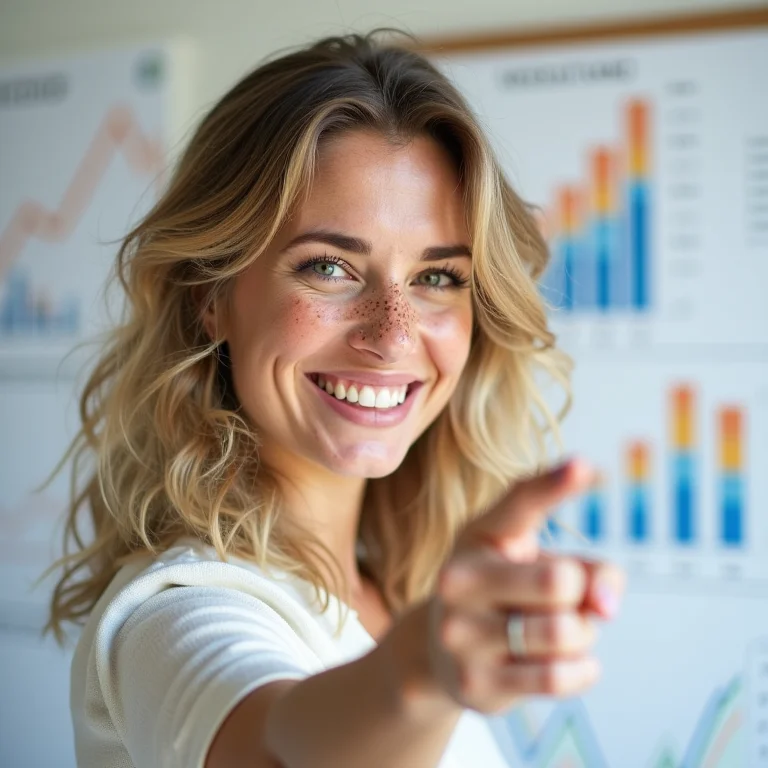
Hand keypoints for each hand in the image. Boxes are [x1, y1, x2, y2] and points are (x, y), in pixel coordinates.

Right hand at [427, 459, 624, 714]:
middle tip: (563, 603)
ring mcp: (462, 633)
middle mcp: (460, 579)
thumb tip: (607, 606)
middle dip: (581, 597)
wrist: (437, 654)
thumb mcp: (539, 565)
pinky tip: (570, 664)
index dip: (554, 484)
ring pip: (565, 633)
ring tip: (561, 636)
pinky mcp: (475, 683)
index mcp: (480, 536)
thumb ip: (590, 570)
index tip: (584, 465)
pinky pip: (559, 677)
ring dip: (583, 637)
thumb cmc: (504, 595)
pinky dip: (582, 670)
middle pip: (561, 581)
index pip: (521, 503)